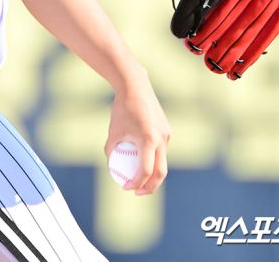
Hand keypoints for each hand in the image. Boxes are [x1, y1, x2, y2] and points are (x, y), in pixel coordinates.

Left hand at [105, 69, 170, 195]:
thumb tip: (111, 165)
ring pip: (162, 160)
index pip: (145, 171)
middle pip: (160, 172)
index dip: (136, 183)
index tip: (126, 187)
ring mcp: (166, 134)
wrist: (135, 87)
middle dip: (150, 186)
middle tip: (137, 192)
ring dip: (152, 172)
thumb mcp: (113, 131)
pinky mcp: (167, 129)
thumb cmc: (121, 109)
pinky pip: (161, 149)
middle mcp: (161, 139)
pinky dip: (153, 157)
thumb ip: (111, 149)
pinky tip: (141, 156)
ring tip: (137, 176)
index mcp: (149, 140)